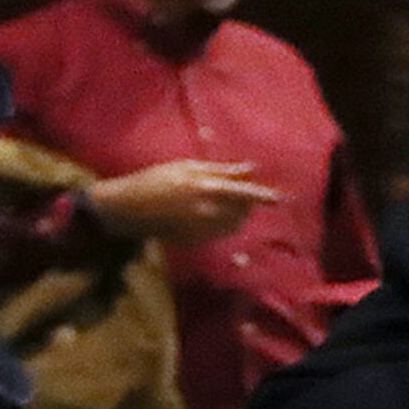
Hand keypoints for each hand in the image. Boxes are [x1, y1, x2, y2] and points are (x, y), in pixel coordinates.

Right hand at [85, 158, 278, 246]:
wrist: (126, 208)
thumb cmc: (153, 180)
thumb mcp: (185, 167)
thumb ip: (220, 170)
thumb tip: (250, 168)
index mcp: (207, 188)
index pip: (245, 193)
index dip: (264, 195)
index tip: (281, 198)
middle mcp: (209, 211)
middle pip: (242, 211)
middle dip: (247, 205)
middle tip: (241, 196)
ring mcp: (202, 229)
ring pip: (233, 225)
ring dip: (237, 216)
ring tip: (226, 207)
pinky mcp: (195, 241)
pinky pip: (218, 234)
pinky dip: (221, 226)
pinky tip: (208, 217)